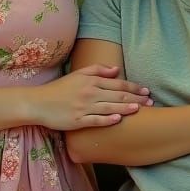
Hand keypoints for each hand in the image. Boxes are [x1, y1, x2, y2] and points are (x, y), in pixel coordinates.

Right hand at [34, 64, 151, 129]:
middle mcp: (89, 93)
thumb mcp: (78, 74)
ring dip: (126, 108)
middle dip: (136, 98)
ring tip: (140, 109)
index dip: (133, 87)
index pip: (117, 83)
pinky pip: (95, 120)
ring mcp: (83, 107)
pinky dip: (107, 120)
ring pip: (109, 107)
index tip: (146, 91)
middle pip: (117, 95)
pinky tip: (118, 120)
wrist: (39, 102)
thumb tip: (116, 69)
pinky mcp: (77, 121)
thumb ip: (97, 70)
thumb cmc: (60, 89)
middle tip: (150, 102)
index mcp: (90, 81)